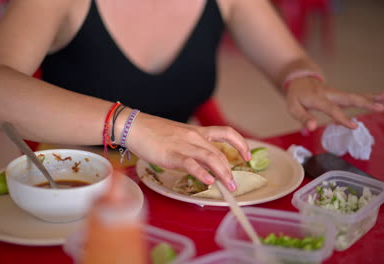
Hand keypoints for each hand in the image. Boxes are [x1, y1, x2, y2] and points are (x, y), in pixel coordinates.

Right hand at [126, 114, 251, 190]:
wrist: (135, 126)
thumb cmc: (154, 133)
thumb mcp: (179, 137)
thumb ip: (192, 148)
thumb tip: (202, 163)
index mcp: (197, 131)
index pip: (226, 133)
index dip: (241, 144)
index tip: (248, 155)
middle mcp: (195, 137)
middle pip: (220, 153)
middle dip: (231, 170)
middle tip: (234, 184)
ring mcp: (184, 145)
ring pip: (211, 158)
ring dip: (223, 174)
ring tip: (229, 186)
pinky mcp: (172, 154)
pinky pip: (191, 164)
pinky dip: (202, 173)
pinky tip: (208, 181)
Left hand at [285, 77, 383, 130]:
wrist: (300, 79)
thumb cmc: (296, 96)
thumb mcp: (293, 107)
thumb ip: (302, 118)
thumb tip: (310, 129)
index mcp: (318, 98)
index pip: (332, 109)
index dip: (342, 118)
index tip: (354, 126)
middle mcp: (330, 94)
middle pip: (349, 98)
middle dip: (365, 103)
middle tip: (381, 108)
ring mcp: (337, 93)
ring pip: (356, 95)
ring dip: (373, 97)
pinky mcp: (341, 95)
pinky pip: (357, 96)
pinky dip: (370, 96)